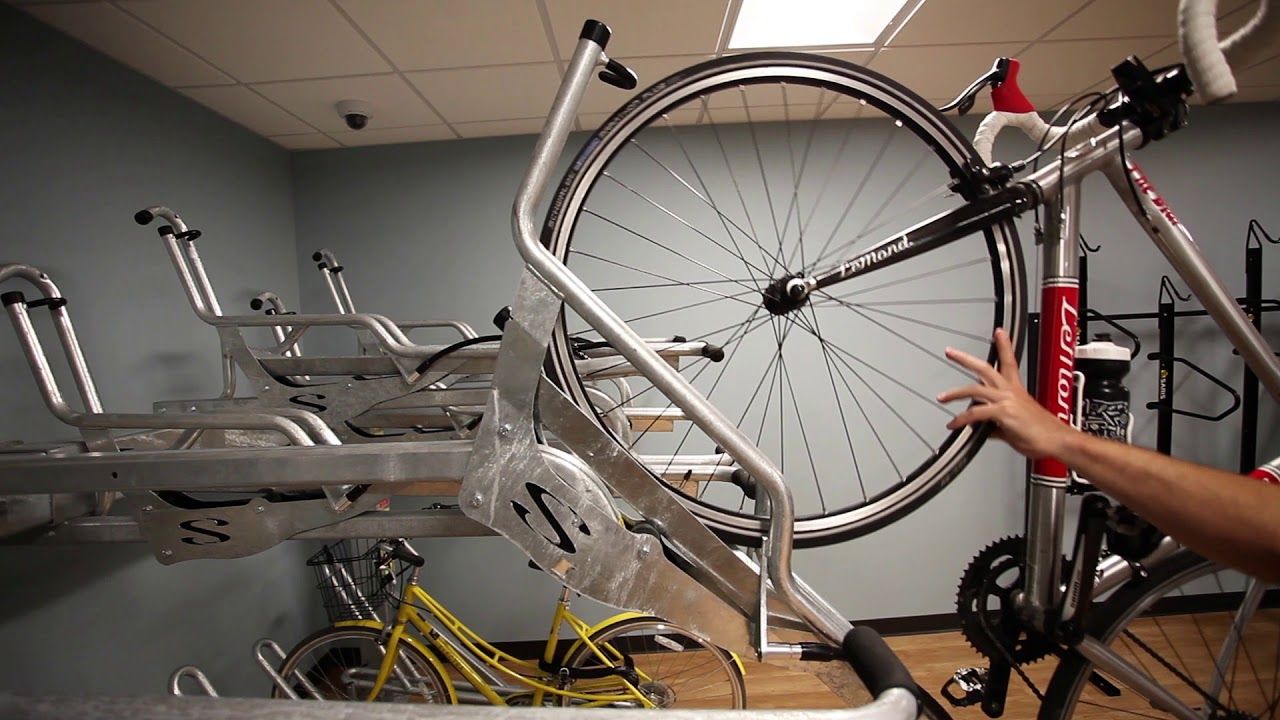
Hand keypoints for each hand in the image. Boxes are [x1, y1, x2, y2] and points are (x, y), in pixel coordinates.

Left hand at [937, 328, 1076, 459]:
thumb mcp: (1016, 427)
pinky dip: (962, 419)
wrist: (1059, 442)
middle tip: (950, 351)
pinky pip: (975, 413)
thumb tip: (986, 429)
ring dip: (955, 393)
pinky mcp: (1003, 413)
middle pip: (985, 368)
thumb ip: (997, 426)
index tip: (999, 332)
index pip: (1009, 361)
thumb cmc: (1043, 435)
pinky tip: (954, 424)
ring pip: (974, 389)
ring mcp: (1007, 401)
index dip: (1004, 345)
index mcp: (1017, 390)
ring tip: (942, 397)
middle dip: (966, 359)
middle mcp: (1011, 392)